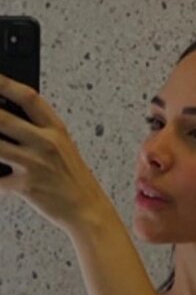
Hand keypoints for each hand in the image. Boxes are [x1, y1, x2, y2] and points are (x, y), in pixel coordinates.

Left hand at [0, 72, 117, 236]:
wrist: (88, 210)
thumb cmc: (74, 179)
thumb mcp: (63, 146)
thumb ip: (38, 130)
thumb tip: (8, 117)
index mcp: (56, 129)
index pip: (28, 97)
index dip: (6, 83)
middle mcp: (45, 143)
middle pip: (3, 118)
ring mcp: (35, 164)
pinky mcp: (26, 186)